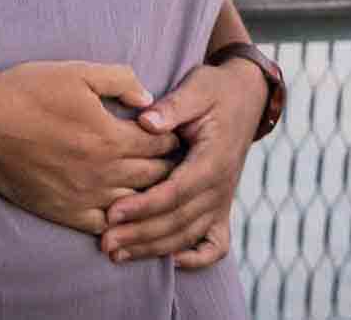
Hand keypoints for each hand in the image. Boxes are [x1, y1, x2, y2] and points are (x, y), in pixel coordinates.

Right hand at [0, 61, 180, 234]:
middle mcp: (104, 172)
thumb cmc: (29, 92)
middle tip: (178, 164)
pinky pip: (104, 225)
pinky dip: (120, 221)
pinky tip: (125, 213)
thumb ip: (121, 81)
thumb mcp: (79, 73)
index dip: (173, 140)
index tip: (179, 137)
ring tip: (158, 189)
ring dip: (149, 196)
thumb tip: (149, 99)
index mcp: (112, 137)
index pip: (160, 144)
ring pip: (134, 204)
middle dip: (169, 168)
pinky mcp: (64, 212)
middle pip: (154, 176)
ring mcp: (84, 196)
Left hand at [98, 58, 264, 267]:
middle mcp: (220, 186)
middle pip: (179, 222)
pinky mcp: (221, 207)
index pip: (176, 192)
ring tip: (117, 254)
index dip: (144, 205)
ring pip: (189, 236)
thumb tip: (146, 122)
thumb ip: (173, 106)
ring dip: (153, 249)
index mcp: (213, 159)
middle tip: (105, 242)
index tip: (112, 213)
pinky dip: (195, 259)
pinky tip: (169, 261)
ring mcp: (222, 200)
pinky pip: (215, 245)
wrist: (246, 97)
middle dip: (140, 235)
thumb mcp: (197, 88)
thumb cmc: (214, 91)